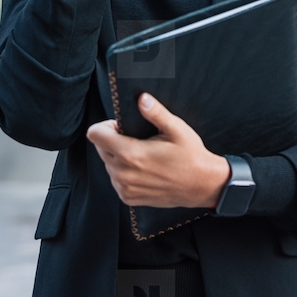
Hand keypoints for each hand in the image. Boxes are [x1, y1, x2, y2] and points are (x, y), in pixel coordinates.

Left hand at [86, 93, 230, 208]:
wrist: (202, 186)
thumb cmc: (191, 156)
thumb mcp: (176, 129)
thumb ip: (156, 113)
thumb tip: (142, 98)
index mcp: (130, 153)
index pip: (95, 134)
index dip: (105, 126)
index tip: (121, 126)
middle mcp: (122, 173)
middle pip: (100, 148)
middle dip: (113, 140)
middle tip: (137, 139)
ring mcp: (124, 188)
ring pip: (108, 164)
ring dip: (118, 157)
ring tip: (143, 155)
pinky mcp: (128, 198)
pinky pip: (116, 180)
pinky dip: (124, 172)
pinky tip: (144, 169)